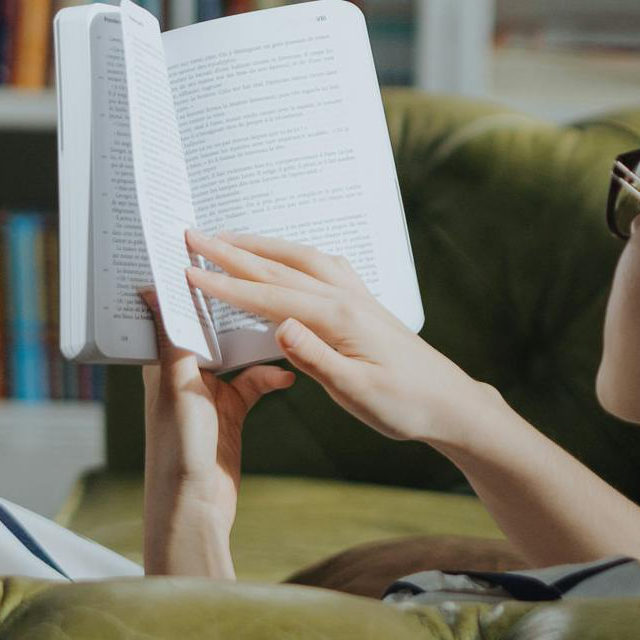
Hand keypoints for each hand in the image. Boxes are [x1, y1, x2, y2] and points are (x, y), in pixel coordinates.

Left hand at [141, 289, 293, 577]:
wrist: (196, 506)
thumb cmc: (178, 448)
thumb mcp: (178, 386)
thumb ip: (172, 339)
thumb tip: (152, 289)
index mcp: (162, 364)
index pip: (173, 313)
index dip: (185, 286)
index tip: (204, 254)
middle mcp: (183, 372)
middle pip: (207, 327)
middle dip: (226, 305)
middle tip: (253, 275)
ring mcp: (209, 392)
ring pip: (236, 351)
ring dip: (256, 339)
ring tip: (280, 316)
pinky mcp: (231, 411)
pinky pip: (254, 382)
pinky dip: (270, 375)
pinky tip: (288, 373)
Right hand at [183, 230, 493, 446]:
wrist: (450, 401)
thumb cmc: (404, 404)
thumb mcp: (357, 393)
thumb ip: (316, 359)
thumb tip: (280, 329)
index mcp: (337, 319)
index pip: (267, 298)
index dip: (224, 285)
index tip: (189, 272)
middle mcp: (344, 297)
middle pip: (276, 267)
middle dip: (231, 251)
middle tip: (192, 235)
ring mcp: (354, 294)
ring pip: (297, 258)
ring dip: (258, 245)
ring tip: (226, 237)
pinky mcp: (361, 300)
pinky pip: (318, 263)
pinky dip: (290, 253)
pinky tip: (283, 256)